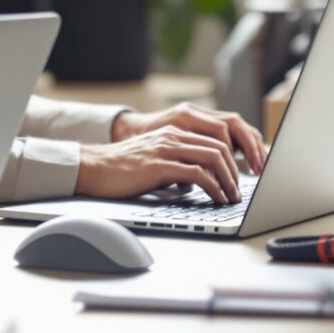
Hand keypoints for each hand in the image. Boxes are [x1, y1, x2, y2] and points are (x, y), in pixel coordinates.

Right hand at [75, 128, 243, 204]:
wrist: (93, 167)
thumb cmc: (120, 169)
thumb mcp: (154, 160)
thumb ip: (175, 164)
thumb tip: (196, 182)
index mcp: (173, 133)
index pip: (215, 140)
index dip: (232, 160)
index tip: (237, 178)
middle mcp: (173, 137)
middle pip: (220, 147)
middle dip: (236, 170)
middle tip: (240, 190)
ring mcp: (167, 149)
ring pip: (214, 158)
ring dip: (229, 180)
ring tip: (232, 198)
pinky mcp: (161, 166)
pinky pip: (198, 174)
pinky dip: (214, 188)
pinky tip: (217, 198)